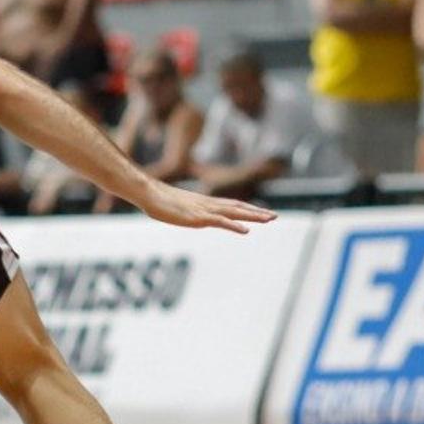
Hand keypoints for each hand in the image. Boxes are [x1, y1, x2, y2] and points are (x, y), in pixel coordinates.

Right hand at [136, 180, 276, 233]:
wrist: (150, 193)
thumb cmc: (158, 200)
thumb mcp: (176, 207)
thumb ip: (184, 211)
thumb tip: (183, 214)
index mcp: (205, 202)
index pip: (231, 205)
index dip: (247, 209)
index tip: (260, 212)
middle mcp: (209, 204)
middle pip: (238, 208)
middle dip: (256, 212)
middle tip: (274, 216)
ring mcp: (204, 210)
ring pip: (234, 213)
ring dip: (253, 216)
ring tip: (269, 219)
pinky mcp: (198, 218)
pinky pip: (221, 222)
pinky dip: (234, 225)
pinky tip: (246, 230)